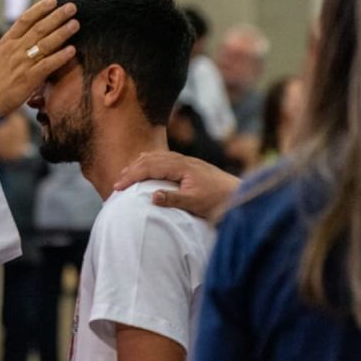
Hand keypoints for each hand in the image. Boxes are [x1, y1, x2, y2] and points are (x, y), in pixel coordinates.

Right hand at [0, 0, 78, 132]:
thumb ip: (11, 47)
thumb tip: (23, 38)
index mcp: (6, 42)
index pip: (25, 19)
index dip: (40, 8)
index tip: (53, 0)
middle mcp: (15, 49)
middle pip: (40, 27)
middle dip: (57, 15)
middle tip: (72, 7)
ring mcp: (22, 63)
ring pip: (46, 43)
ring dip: (63, 32)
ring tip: (75, 24)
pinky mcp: (29, 78)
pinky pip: (49, 64)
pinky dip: (61, 57)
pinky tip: (72, 50)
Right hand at [113, 152, 239, 220]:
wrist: (243, 195)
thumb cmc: (220, 201)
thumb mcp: (196, 203)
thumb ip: (173, 199)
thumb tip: (151, 196)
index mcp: (182, 167)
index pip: (149, 167)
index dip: (132, 176)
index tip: (118, 187)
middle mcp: (183, 160)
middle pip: (151, 159)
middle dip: (132, 170)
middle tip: (117, 183)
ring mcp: (188, 162)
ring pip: (158, 157)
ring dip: (140, 164)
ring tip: (127, 174)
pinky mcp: (191, 166)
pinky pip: (165, 159)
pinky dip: (152, 162)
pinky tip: (149, 168)